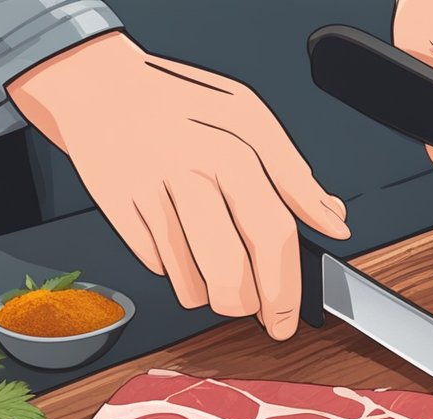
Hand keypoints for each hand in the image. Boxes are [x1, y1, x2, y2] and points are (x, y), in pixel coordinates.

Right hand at [7, 31, 349, 339]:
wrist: (98, 86)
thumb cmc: (182, 104)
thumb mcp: (250, 121)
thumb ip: (295, 177)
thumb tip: (334, 222)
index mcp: (233, 153)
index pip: (272, 236)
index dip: (285, 289)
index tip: (286, 318)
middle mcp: (190, 175)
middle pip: (231, 274)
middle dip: (250, 307)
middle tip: (257, 310)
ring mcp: (150, 196)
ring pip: (192, 285)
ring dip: (211, 294)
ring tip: (218, 271)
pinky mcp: (118, 213)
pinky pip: (159, 269)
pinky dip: (176, 271)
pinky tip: (181, 243)